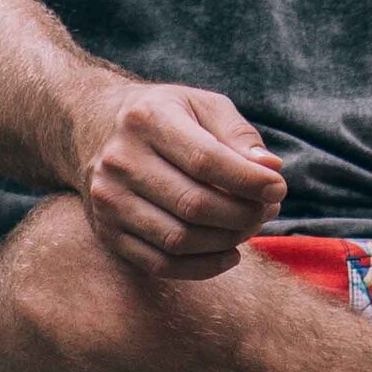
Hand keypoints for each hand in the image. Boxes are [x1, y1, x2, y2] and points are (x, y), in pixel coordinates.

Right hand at [78, 79, 288, 278]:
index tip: (278, 188)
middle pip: (193, 205)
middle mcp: (120, 160)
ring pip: (178, 239)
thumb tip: (270, 170)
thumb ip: (238, 134)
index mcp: (147, 119)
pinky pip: (160, 264)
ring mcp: (108, 200)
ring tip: (250, 226)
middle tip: (267, 210)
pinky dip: (203, 267)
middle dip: (243, 215)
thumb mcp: (201, 105)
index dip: (249, 181)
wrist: (93, 127)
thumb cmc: (166, 116)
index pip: (205, 160)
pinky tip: (229, 253)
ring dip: (227, 241)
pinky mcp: (107, 232)